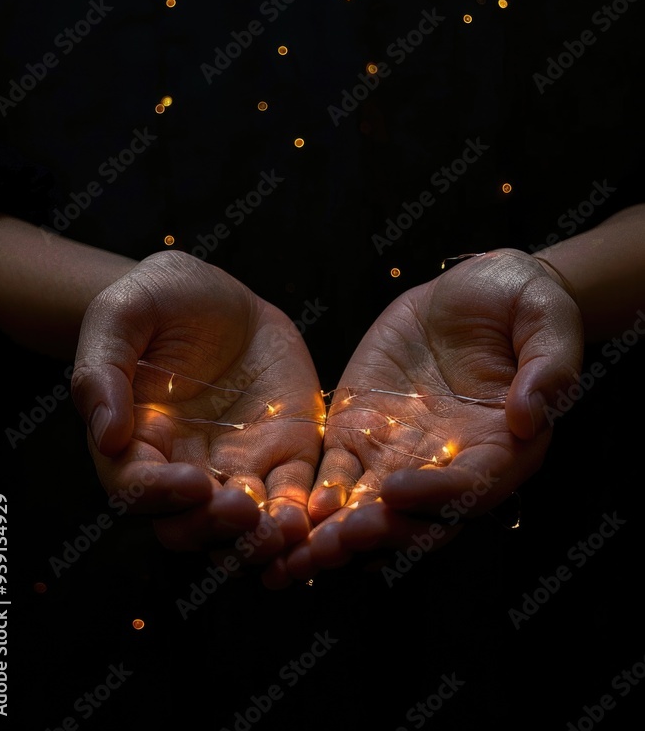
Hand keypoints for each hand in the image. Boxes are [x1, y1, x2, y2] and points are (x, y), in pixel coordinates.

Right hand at [72, 250, 323, 559]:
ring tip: (285, 531)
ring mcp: (235, 466)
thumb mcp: (120, 315)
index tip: (193, 483)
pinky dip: (304, 516)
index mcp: (135, 441)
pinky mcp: (283, 455)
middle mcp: (182, 467)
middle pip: (189, 524)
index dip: (161, 493)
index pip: (138, 487)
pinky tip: (317, 519)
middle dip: (215, 529)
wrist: (216, 294)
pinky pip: (293, 496)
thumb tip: (106, 435)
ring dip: (261, 541)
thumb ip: (102, 370)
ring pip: (242, 528)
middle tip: (244, 513)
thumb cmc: (156, 299)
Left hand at [274, 249, 582, 582]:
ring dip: (338, 533)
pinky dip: (317, 494)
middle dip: (378, 532)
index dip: (435, 495)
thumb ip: (549, 368)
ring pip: (371, 504)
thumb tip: (530, 415)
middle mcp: (451, 463)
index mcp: (503, 448)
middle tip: (338, 541)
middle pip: (416, 515)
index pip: (469, 486)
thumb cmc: (525, 305)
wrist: (479, 289)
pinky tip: (290, 513)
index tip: (396, 493)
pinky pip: (339, 469)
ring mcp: (404, 450)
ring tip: (303, 552)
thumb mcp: (549, 323)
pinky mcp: (365, 427)